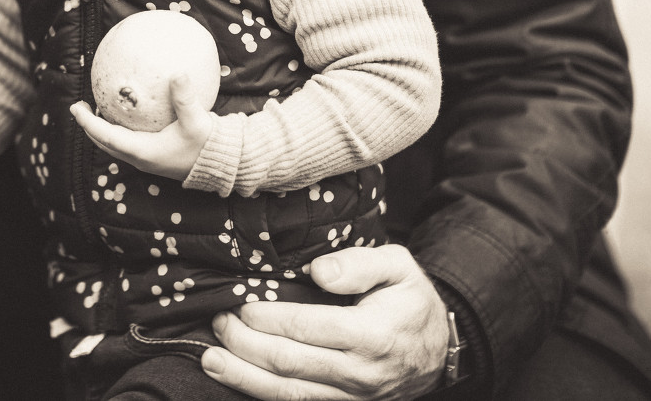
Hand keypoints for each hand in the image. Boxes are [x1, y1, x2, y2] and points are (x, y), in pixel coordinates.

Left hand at [69, 74, 213, 180]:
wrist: (222, 165)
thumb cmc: (208, 145)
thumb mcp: (197, 120)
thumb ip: (185, 97)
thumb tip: (177, 72)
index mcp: (143, 152)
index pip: (106, 137)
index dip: (88, 123)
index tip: (75, 108)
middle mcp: (140, 158)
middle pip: (104, 142)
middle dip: (90, 125)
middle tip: (80, 106)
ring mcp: (146, 159)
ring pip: (115, 144)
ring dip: (103, 129)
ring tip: (99, 108)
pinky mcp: (154, 156)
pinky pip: (128, 142)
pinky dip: (119, 129)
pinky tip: (127, 112)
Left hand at [200, 245, 449, 400]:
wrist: (438, 351)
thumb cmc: (411, 301)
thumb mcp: (399, 266)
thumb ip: (360, 263)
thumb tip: (319, 270)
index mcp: (372, 335)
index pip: (307, 328)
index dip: (268, 319)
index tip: (241, 306)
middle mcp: (360, 373)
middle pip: (290, 364)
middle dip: (246, 344)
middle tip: (219, 322)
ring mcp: (352, 396)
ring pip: (289, 393)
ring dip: (245, 377)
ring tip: (211, 359)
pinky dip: (263, 394)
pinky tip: (238, 378)